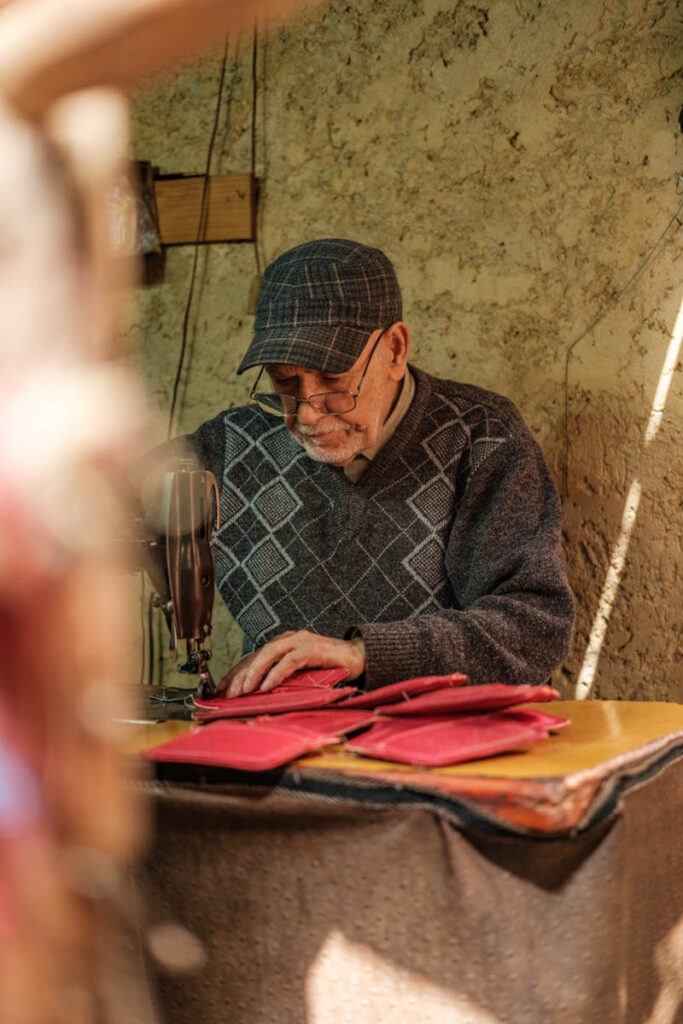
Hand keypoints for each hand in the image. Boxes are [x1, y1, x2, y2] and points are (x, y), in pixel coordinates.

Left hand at [218, 630, 365, 697]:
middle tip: (229, 693)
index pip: (253, 656)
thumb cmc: (328, 665)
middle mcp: (288, 639)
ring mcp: (300, 641)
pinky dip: (276, 673)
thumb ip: (282, 677)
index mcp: (283, 644)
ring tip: (244, 690)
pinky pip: (290, 661)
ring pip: (269, 654)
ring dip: (254, 673)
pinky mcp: (312, 648)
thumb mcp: (300, 673)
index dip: (236, 672)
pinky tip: (267, 686)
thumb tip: (259, 695)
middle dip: (240, 675)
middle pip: (257, 654)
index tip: (222, 688)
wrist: (358, 656)